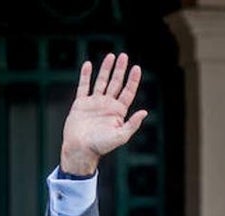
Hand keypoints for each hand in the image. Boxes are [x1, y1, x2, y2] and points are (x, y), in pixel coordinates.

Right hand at [59, 53, 147, 175]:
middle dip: (120, 70)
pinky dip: (85, 76)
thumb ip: (132, 124)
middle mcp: (107, 105)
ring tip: (111, 56)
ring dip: (106, 69)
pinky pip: (83, 86)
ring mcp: (94, 104)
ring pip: (101, 82)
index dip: (133, 80)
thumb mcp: (120, 137)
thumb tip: (145, 112)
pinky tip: (88, 65)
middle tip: (124, 56)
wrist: (79, 150)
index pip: (128, 92)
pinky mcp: (80, 104)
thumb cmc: (100, 146)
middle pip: (116, 83)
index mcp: (118, 112)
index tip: (136, 68)